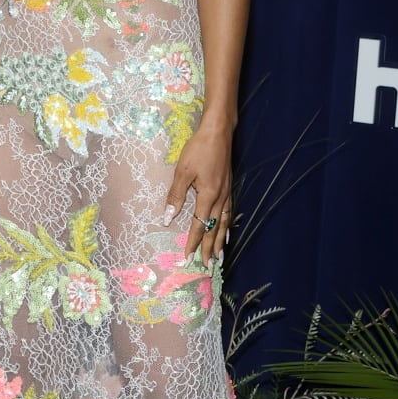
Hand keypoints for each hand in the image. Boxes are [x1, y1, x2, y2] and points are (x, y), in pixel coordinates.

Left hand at [163, 122, 231, 266]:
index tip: (188, 258)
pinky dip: (228, 226)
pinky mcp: (229, 188)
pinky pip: (229, 213)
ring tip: (219, 256)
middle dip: (209, 248)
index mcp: (208, 195)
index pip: (199, 225)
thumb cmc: (198, 149)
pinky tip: (227, 231)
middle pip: (214, 229)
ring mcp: (227, 193)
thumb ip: (175, 195)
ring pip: (224, 223)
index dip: (193, 243)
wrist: (218, 133)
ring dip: (220, 241)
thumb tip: (168, 218)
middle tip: (206, 266)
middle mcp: (220, 198)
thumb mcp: (182, 171)